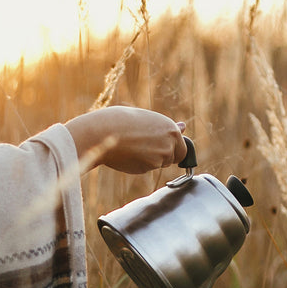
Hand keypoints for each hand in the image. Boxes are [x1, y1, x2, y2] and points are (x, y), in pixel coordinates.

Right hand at [65, 106, 187, 173]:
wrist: (103, 132)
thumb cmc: (120, 121)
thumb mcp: (146, 118)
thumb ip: (165, 127)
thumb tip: (183, 127)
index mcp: (170, 129)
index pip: (183, 148)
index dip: (172, 149)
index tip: (162, 147)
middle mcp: (169, 144)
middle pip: (173, 159)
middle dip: (163, 156)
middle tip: (144, 146)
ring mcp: (159, 158)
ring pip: (158, 164)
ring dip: (149, 159)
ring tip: (131, 145)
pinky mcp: (146, 169)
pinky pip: (145, 169)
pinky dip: (138, 164)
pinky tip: (126, 153)